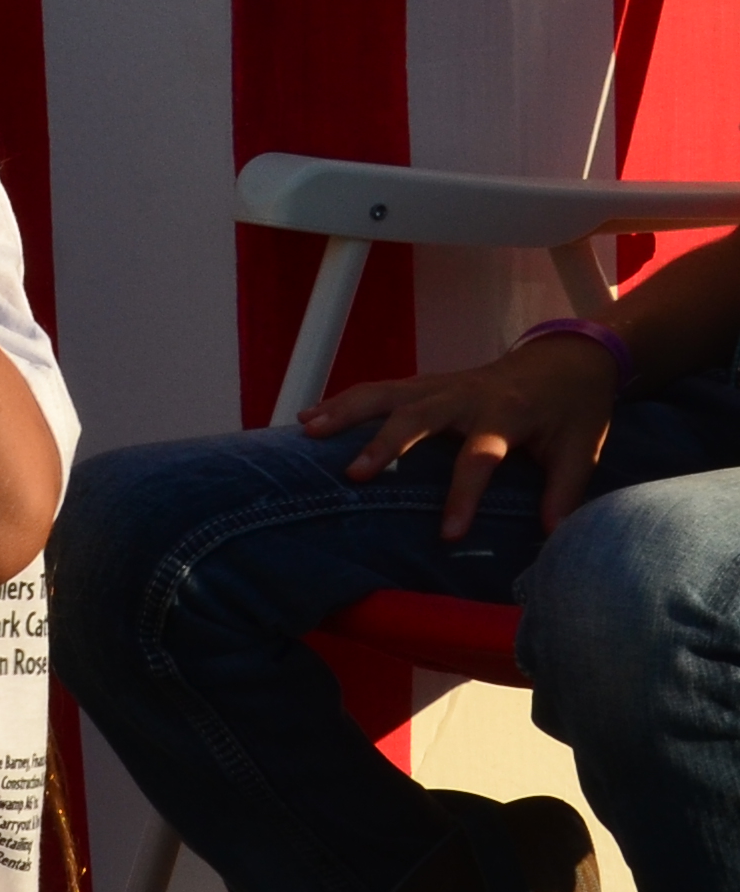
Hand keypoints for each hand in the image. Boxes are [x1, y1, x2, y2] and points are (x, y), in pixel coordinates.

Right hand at [308, 331, 622, 540]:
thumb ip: (564, 489)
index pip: (481, 456)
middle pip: (418, 415)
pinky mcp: (427, 382)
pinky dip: (342, 401)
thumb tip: (553, 534)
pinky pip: (378, 389)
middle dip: (385, 443)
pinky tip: (309, 416)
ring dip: (346, 412)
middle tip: (354, 474)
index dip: (464, 495)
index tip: (448, 534)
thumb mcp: (583, 448)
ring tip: (308, 432)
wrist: (568, 357)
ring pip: (387, 394)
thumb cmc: (575, 408)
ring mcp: (442, 384)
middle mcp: (467, 395)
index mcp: (509, 413)